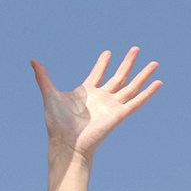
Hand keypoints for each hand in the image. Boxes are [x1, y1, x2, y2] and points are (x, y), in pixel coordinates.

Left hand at [31, 47, 161, 162]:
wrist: (66, 142)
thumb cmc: (57, 122)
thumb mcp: (50, 93)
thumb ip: (43, 76)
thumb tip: (32, 61)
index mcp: (87, 92)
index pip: (98, 74)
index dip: (103, 63)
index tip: (108, 52)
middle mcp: (102, 97)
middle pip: (119, 76)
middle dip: (128, 62)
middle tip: (136, 48)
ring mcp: (112, 105)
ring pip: (132, 86)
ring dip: (143, 74)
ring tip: (154, 63)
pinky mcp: (119, 114)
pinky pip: (137, 101)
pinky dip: (148, 93)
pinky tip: (158, 83)